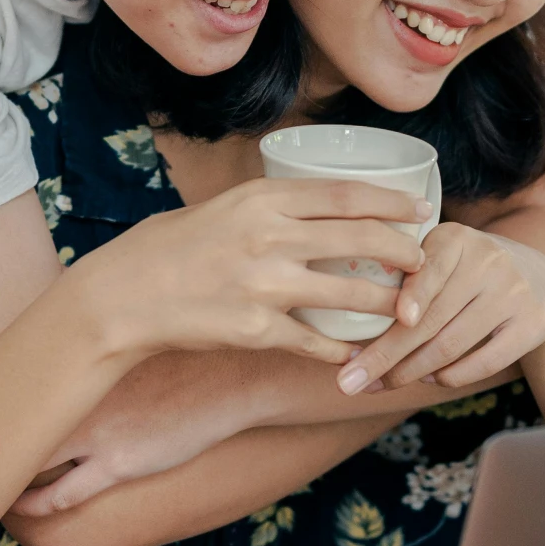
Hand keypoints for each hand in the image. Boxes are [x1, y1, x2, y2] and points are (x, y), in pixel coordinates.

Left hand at [10, 355, 255, 515]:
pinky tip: (19, 506)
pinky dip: (34, 503)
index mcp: (78, 357)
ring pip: (25, 460)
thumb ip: (91, 335)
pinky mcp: (118, 463)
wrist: (231, 373)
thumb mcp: (129, 332)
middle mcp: (77, 393)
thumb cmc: (181, 351)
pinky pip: (62, 494)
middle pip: (2, 414)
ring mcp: (95, 432)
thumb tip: (64, 328)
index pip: (5, 363)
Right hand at [69, 177, 430, 369]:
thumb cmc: (164, 250)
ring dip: (387, 304)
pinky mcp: (258, 331)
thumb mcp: (218, 209)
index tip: (421, 211)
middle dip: (404, 252)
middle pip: (362, 239)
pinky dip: (341, 348)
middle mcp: (270, 237)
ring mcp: (267, 285)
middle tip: (422, 263)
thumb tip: (313, 213)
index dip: (393, 203)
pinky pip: (318, 341)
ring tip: (404, 310)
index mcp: (261, 199)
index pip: (347, 195)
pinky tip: (352, 350)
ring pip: (352, 293)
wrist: (121, 299)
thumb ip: (266, 209)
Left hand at [335, 226, 544, 393]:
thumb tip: (351, 317)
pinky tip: (429, 379)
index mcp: (457, 238)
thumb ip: (409, 275)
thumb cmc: (466, 272)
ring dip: (411, 371)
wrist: (539, 278)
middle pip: (431, 318)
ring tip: (382, 384)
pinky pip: (483, 362)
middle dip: (386, 354)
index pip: (430, 270)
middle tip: (351, 381)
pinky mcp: (533, 325)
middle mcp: (490, 261)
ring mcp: (514, 294)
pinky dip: (450, 377)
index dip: (411, 296)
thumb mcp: (442, 256)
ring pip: (452, 343)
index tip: (394, 319)